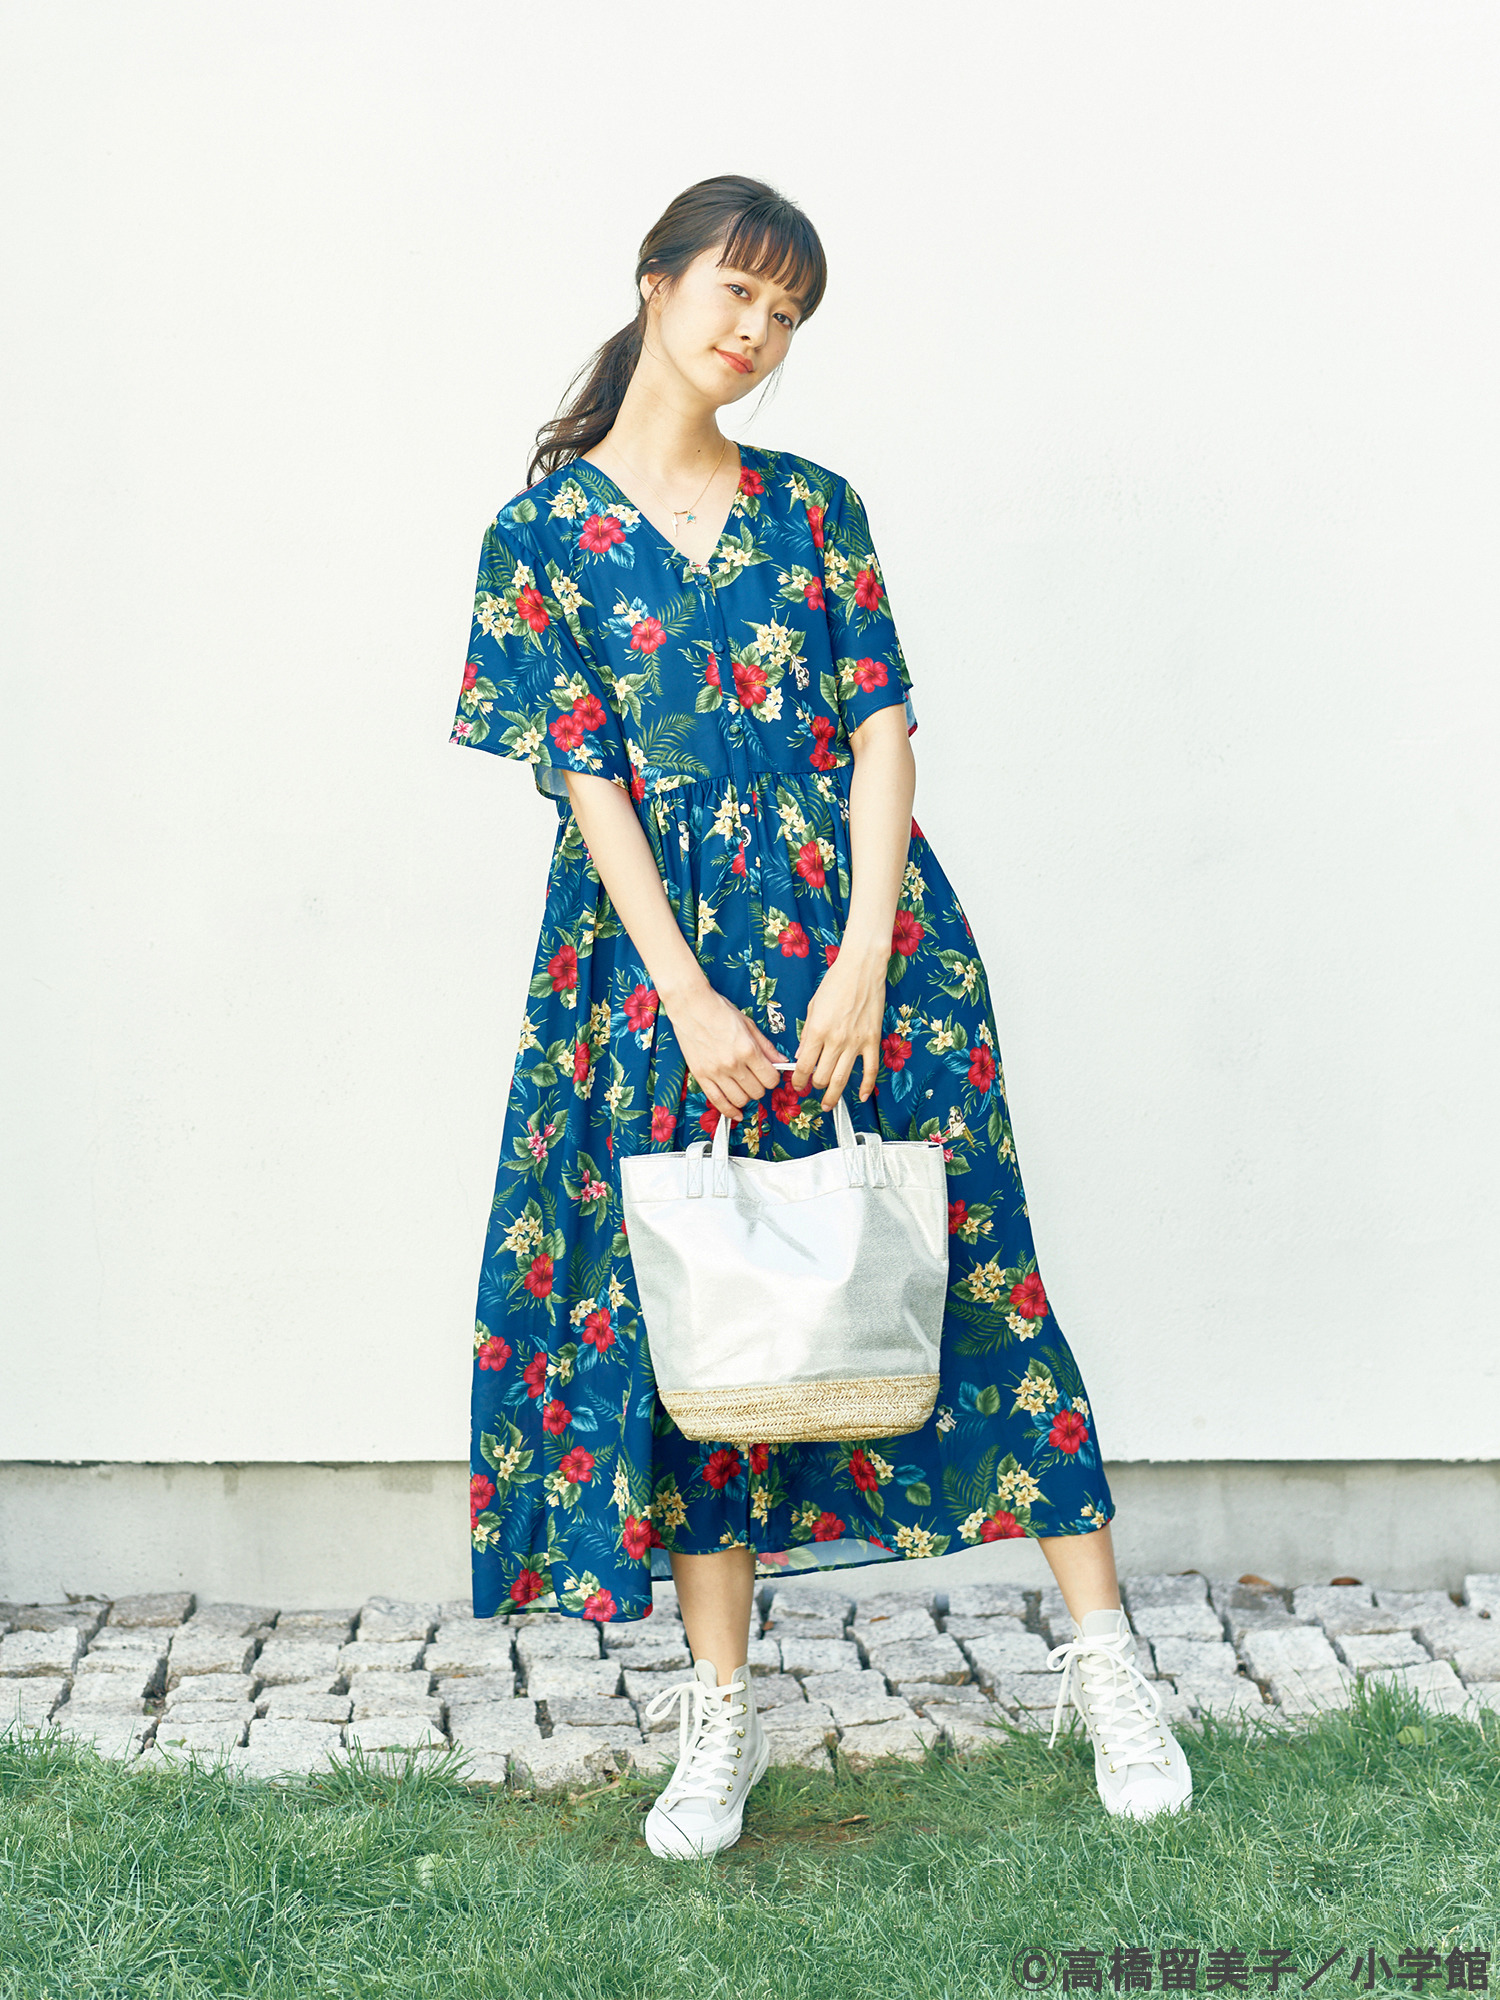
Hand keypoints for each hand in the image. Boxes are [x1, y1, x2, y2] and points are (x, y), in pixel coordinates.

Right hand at [663, 982, 788, 1125]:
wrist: (691, 1006)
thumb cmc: (719, 1010)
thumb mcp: (749, 1024)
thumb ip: (766, 1047)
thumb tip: (782, 1062)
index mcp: (747, 1050)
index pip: (770, 1079)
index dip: (773, 1078)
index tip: (769, 1073)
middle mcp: (732, 1064)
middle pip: (757, 1091)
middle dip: (760, 1086)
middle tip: (756, 1077)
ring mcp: (715, 1072)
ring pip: (740, 1099)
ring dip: (746, 1097)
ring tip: (744, 1087)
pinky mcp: (701, 1075)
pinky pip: (717, 1101)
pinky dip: (728, 1111)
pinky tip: (735, 1113)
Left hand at [790, 948, 886, 1110]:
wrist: (862, 969)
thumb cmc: (835, 983)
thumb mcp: (813, 1007)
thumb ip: (808, 1034)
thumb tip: (803, 1055)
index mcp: (817, 1031)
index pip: (804, 1066)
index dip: (798, 1080)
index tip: (796, 1085)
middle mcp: (836, 1040)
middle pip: (822, 1076)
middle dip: (814, 1087)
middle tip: (811, 1090)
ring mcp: (856, 1042)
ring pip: (843, 1079)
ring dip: (834, 1095)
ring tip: (828, 1104)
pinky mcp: (872, 1041)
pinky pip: (870, 1070)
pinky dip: (867, 1086)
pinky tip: (862, 1096)